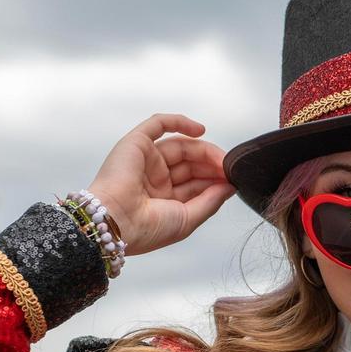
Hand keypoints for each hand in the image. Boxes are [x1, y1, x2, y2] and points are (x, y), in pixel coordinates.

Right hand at [86, 113, 235, 254]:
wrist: (116, 224)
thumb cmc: (146, 229)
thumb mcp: (188, 219)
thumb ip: (211, 201)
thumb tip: (230, 186)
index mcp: (164, 199)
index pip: (195, 183)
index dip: (215, 180)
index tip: (233, 180)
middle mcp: (154, 179)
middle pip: (191, 164)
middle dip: (212, 165)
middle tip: (231, 168)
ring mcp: (145, 160)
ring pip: (181, 146)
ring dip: (204, 150)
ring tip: (222, 159)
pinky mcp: (136, 144)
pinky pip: (159, 124)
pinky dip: (180, 122)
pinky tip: (201, 130)